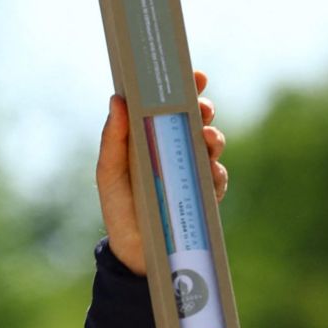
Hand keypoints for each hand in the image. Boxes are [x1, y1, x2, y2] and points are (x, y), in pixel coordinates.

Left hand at [96, 70, 227, 275]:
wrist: (135, 251)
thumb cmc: (119, 207)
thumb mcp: (110, 173)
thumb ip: (113, 139)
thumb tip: (117, 99)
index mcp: (152, 137)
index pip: (171, 105)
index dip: (186, 88)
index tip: (196, 76)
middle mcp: (175, 149)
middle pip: (197, 119)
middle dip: (204, 109)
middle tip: (202, 107)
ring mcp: (193, 170)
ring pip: (211, 144)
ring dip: (213, 137)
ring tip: (206, 138)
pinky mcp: (205, 194)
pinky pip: (217, 177)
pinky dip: (215, 171)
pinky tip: (210, 171)